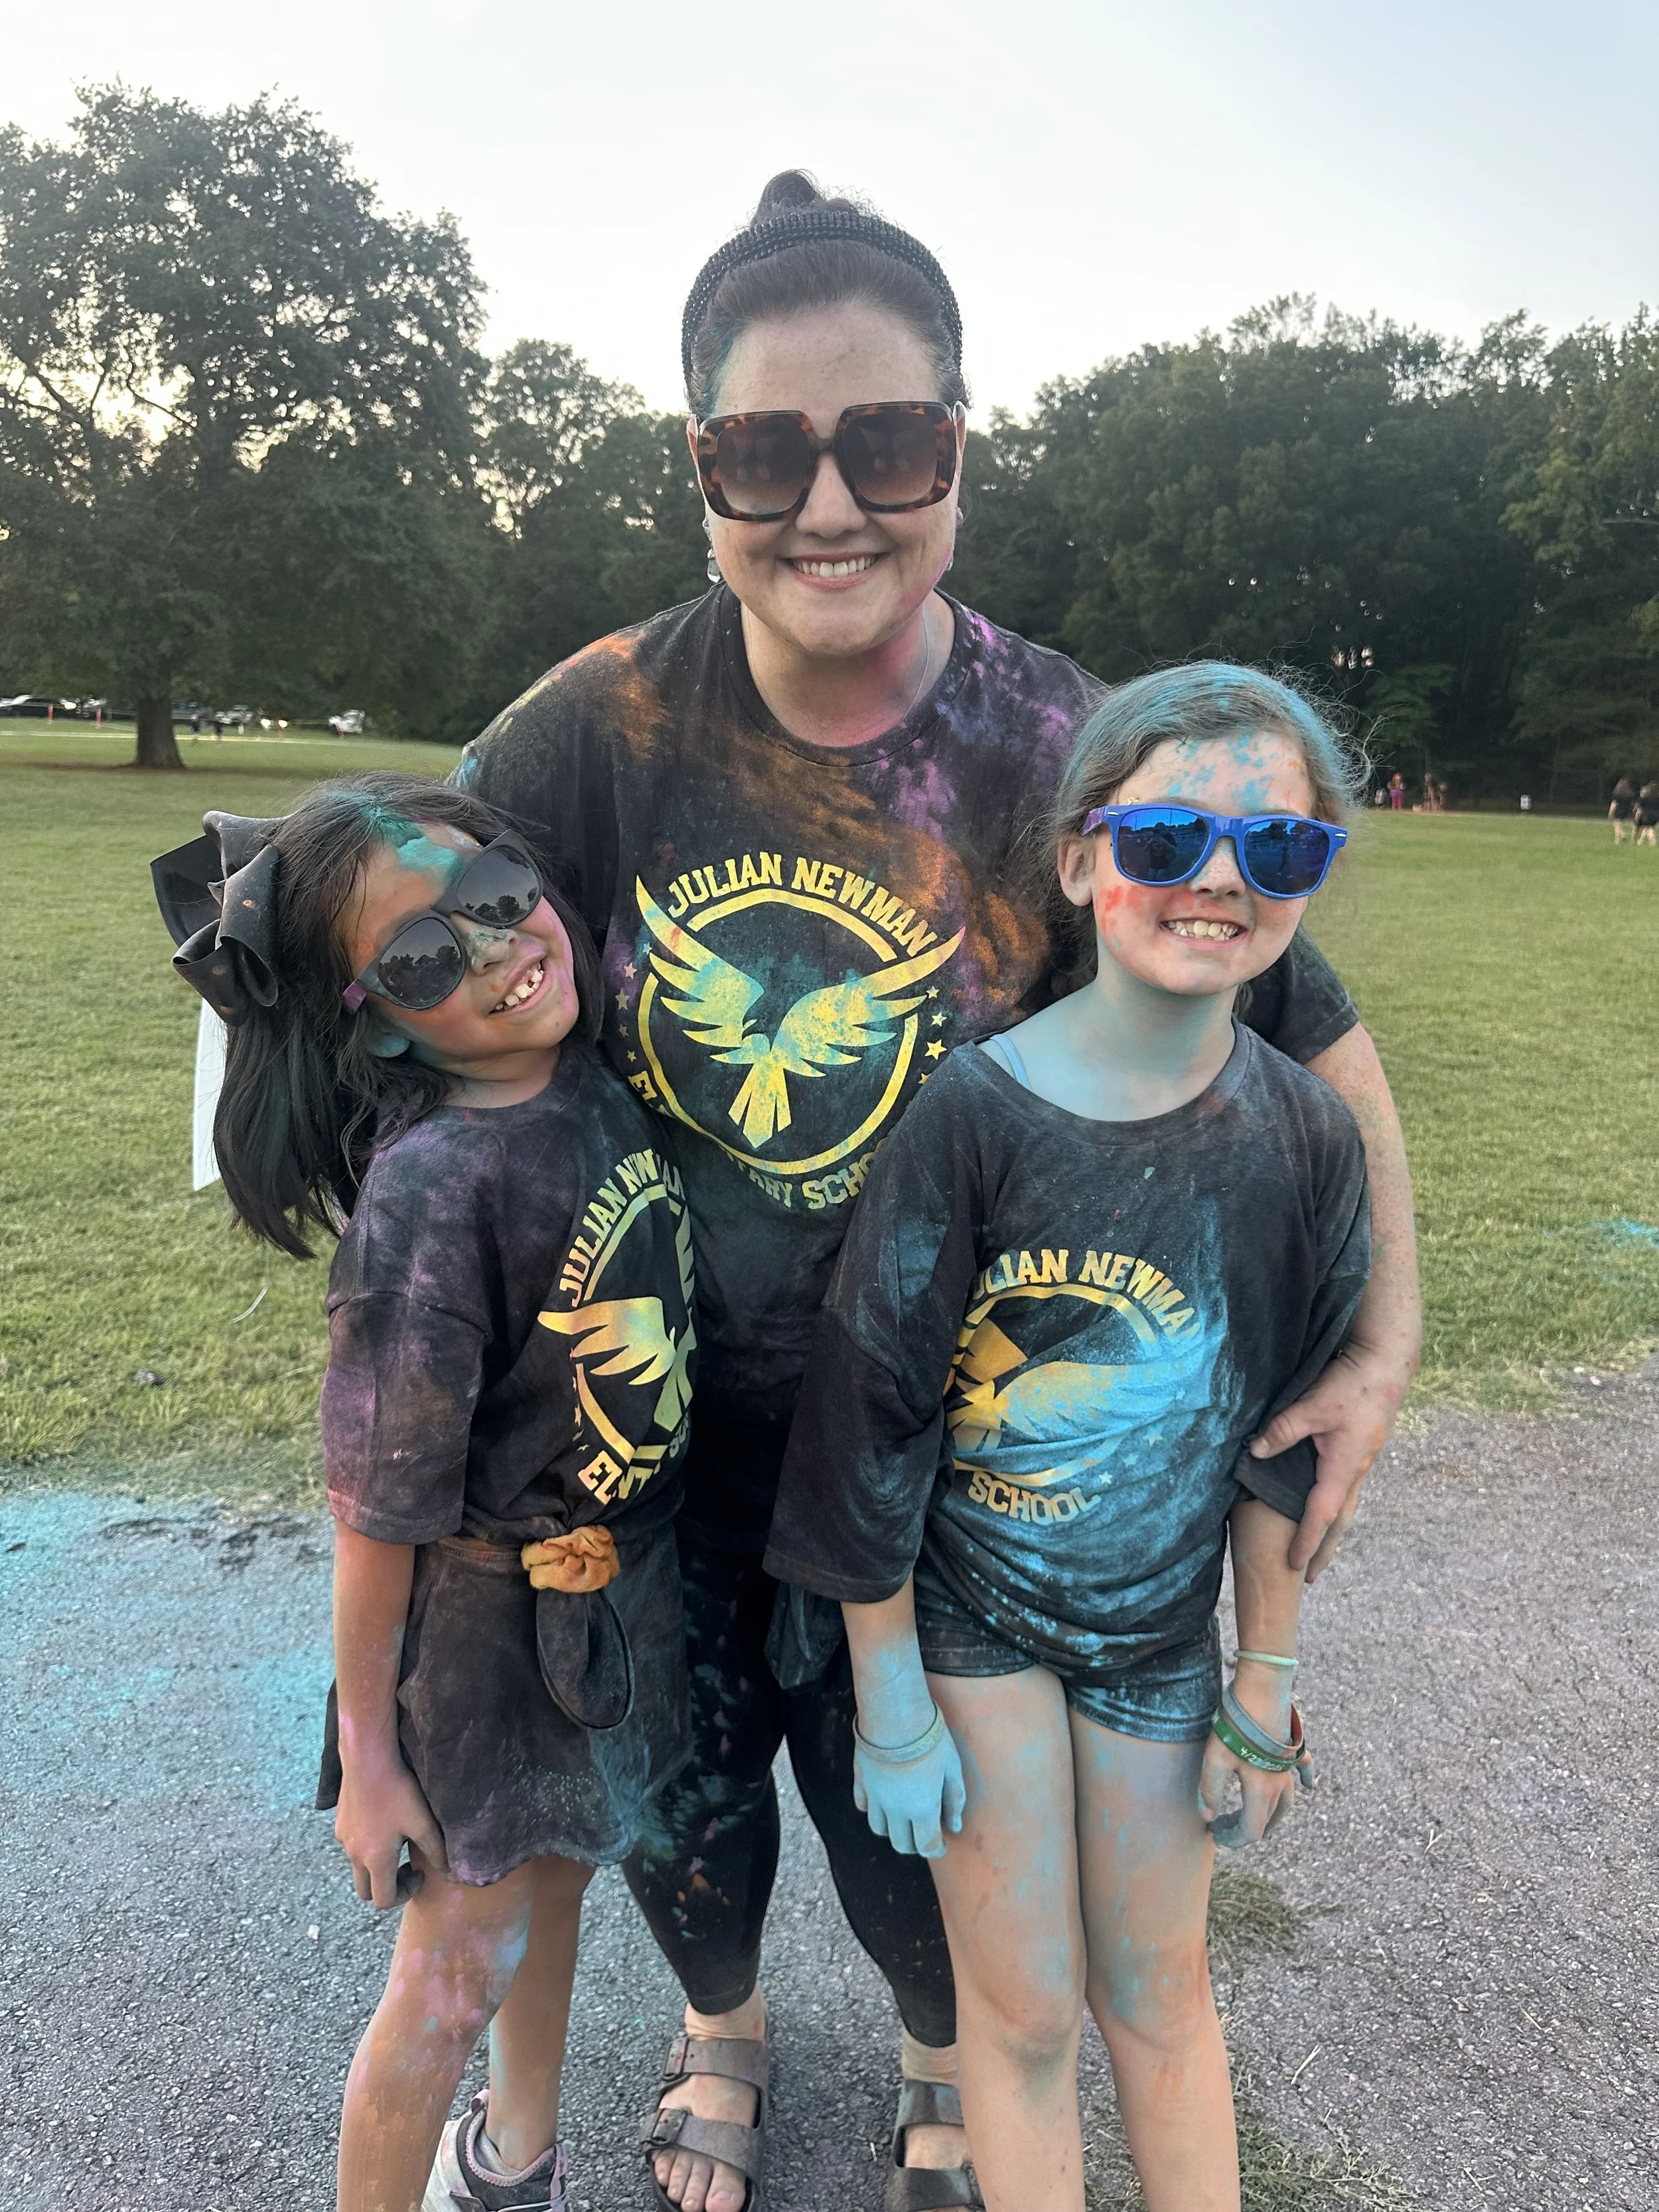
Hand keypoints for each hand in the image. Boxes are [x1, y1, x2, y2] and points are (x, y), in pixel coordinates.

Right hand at [334, 1748, 447, 1907]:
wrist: (368, 1759)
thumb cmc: (399, 1791)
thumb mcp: (424, 1823)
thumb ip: (437, 1853)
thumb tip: (451, 1876)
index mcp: (376, 1860)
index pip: (384, 1901)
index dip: (405, 1894)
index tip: (419, 1872)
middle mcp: (354, 1855)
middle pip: (366, 1891)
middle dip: (388, 1886)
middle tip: (407, 1864)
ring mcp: (344, 1840)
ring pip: (357, 1868)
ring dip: (377, 1866)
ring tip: (397, 1840)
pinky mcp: (340, 1824)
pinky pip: (351, 1846)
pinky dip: (366, 1847)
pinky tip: (382, 1822)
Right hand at [852, 1710, 966, 1859]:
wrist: (895, 1714)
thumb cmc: (930, 1739)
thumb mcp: (952, 1767)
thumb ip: (954, 1799)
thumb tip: (954, 1826)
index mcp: (922, 1809)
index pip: (927, 1845)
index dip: (936, 1849)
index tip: (942, 1843)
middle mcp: (895, 1809)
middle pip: (901, 1844)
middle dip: (914, 1845)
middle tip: (923, 1832)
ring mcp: (875, 1796)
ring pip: (879, 1829)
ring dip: (893, 1830)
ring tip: (904, 1818)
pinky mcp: (861, 1780)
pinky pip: (863, 1806)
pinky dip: (873, 1810)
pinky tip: (883, 1799)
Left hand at [1198, 1665, 1299, 1848]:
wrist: (1262, 1691)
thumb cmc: (1237, 1726)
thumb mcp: (1216, 1758)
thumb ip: (1210, 1790)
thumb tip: (1207, 1816)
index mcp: (1261, 1791)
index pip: (1251, 1830)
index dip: (1233, 1839)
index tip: (1215, 1834)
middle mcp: (1279, 1784)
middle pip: (1267, 1819)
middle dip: (1245, 1828)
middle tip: (1223, 1823)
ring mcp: (1288, 1767)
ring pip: (1286, 1801)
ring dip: (1272, 1815)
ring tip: (1259, 1819)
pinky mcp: (1292, 1749)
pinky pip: (1303, 1770)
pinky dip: (1305, 1780)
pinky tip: (1308, 1784)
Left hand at [1249, 1340, 1410, 1580]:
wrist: (1388, 1362)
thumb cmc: (1352, 1384)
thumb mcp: (1313, 1405)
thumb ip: (1283, 1430)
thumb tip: (1255, 1451)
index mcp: (1344, 1467)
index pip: (1321, 1514)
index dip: (1307, 1541)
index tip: (1294, 1566)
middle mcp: (1357, 1470)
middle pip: (1340, 1521)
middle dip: (1325, 1549)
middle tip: (1311, 1576)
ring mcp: (1363, 1461)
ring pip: (1347, 1505)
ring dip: (1333, 1530)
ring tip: (1321, 1549)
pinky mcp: (1363, 1448)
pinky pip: (1348, 1488)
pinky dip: (1338, 1506)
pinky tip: (1329, 1504)